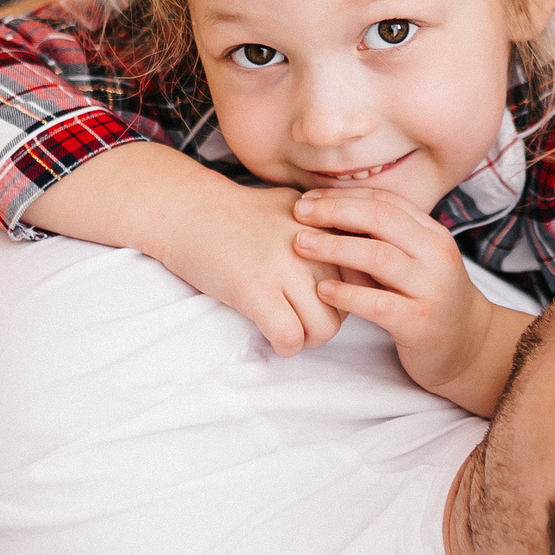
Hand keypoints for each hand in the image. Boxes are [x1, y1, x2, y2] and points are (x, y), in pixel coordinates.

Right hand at [151, 179, 352, 356]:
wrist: (188, 209)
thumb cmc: (238, 212)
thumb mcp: (294, 207)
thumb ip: (327, 228)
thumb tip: (358, 255)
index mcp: (327, 225)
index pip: (367, 273)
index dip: (353, 294)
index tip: (331, 300)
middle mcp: (315, 246)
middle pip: (352, 304)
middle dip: (332, 320)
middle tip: (308, 320)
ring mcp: (286, 268)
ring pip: (326, 327)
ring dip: (311, 338)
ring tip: (293, 331)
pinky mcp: (256, 291)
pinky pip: (290, 337)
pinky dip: (286, 347)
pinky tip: (275, 339)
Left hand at [292, 187, 526, 414]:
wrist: (470, 347)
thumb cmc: (430, 300)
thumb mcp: (416, 263)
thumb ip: (385, 242)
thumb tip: (330, 217)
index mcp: (433, 235)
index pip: (386, 202)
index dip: (344, 197)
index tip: (309, 200)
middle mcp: (436, 255)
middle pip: (381, 219)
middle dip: (335, 212)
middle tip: (298, 215)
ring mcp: (430, 288)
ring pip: (379, 256)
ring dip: (335, 247)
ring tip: (302, 245)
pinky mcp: (420, 322)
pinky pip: (377, 304)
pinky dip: (347, 294)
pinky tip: (323, 289)